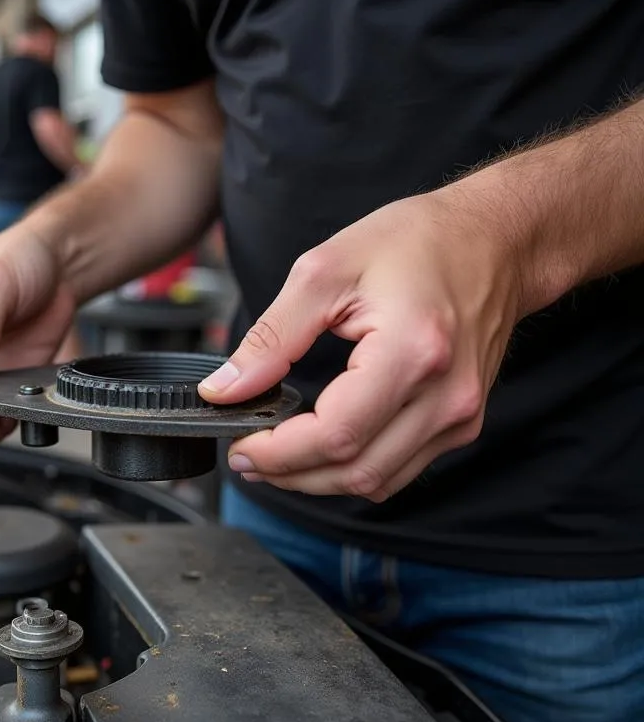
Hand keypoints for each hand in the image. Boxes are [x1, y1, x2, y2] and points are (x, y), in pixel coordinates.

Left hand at [198, 185, 520, 500]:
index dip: (279, 454)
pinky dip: (352, 468)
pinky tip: (319, 448)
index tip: (241, 447)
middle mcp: (446, 395)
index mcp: (412, 351)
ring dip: (317, 480)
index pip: (336, 434)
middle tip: (247, 457)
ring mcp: (459, 415)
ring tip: (275, 457)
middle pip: (355, 470)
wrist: (495, 240)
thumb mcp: (324, 271)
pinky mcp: (461, 422)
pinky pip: (398, 469)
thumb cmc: (417, 242)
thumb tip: (225, 389)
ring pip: (376, 480)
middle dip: (289, 475)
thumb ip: (271, 338)